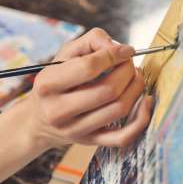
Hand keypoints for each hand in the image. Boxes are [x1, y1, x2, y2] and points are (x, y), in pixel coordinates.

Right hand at [24, 28, 152, 150]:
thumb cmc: (54, 81)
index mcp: (48, 83)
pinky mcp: (89, 142)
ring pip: (119, 109)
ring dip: (136, 89)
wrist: (38, 120)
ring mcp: (75, 129)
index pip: (88, 67)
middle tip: (130, 64)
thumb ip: (90, 41)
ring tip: (136, 76)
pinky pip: (123, 136)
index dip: (113, 55)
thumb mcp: (63, 55)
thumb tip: (119, 48)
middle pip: (108, 90)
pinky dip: (141, 119)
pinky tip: (145, 102)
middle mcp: (58, 109)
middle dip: (127, 71)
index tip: (125, 50)